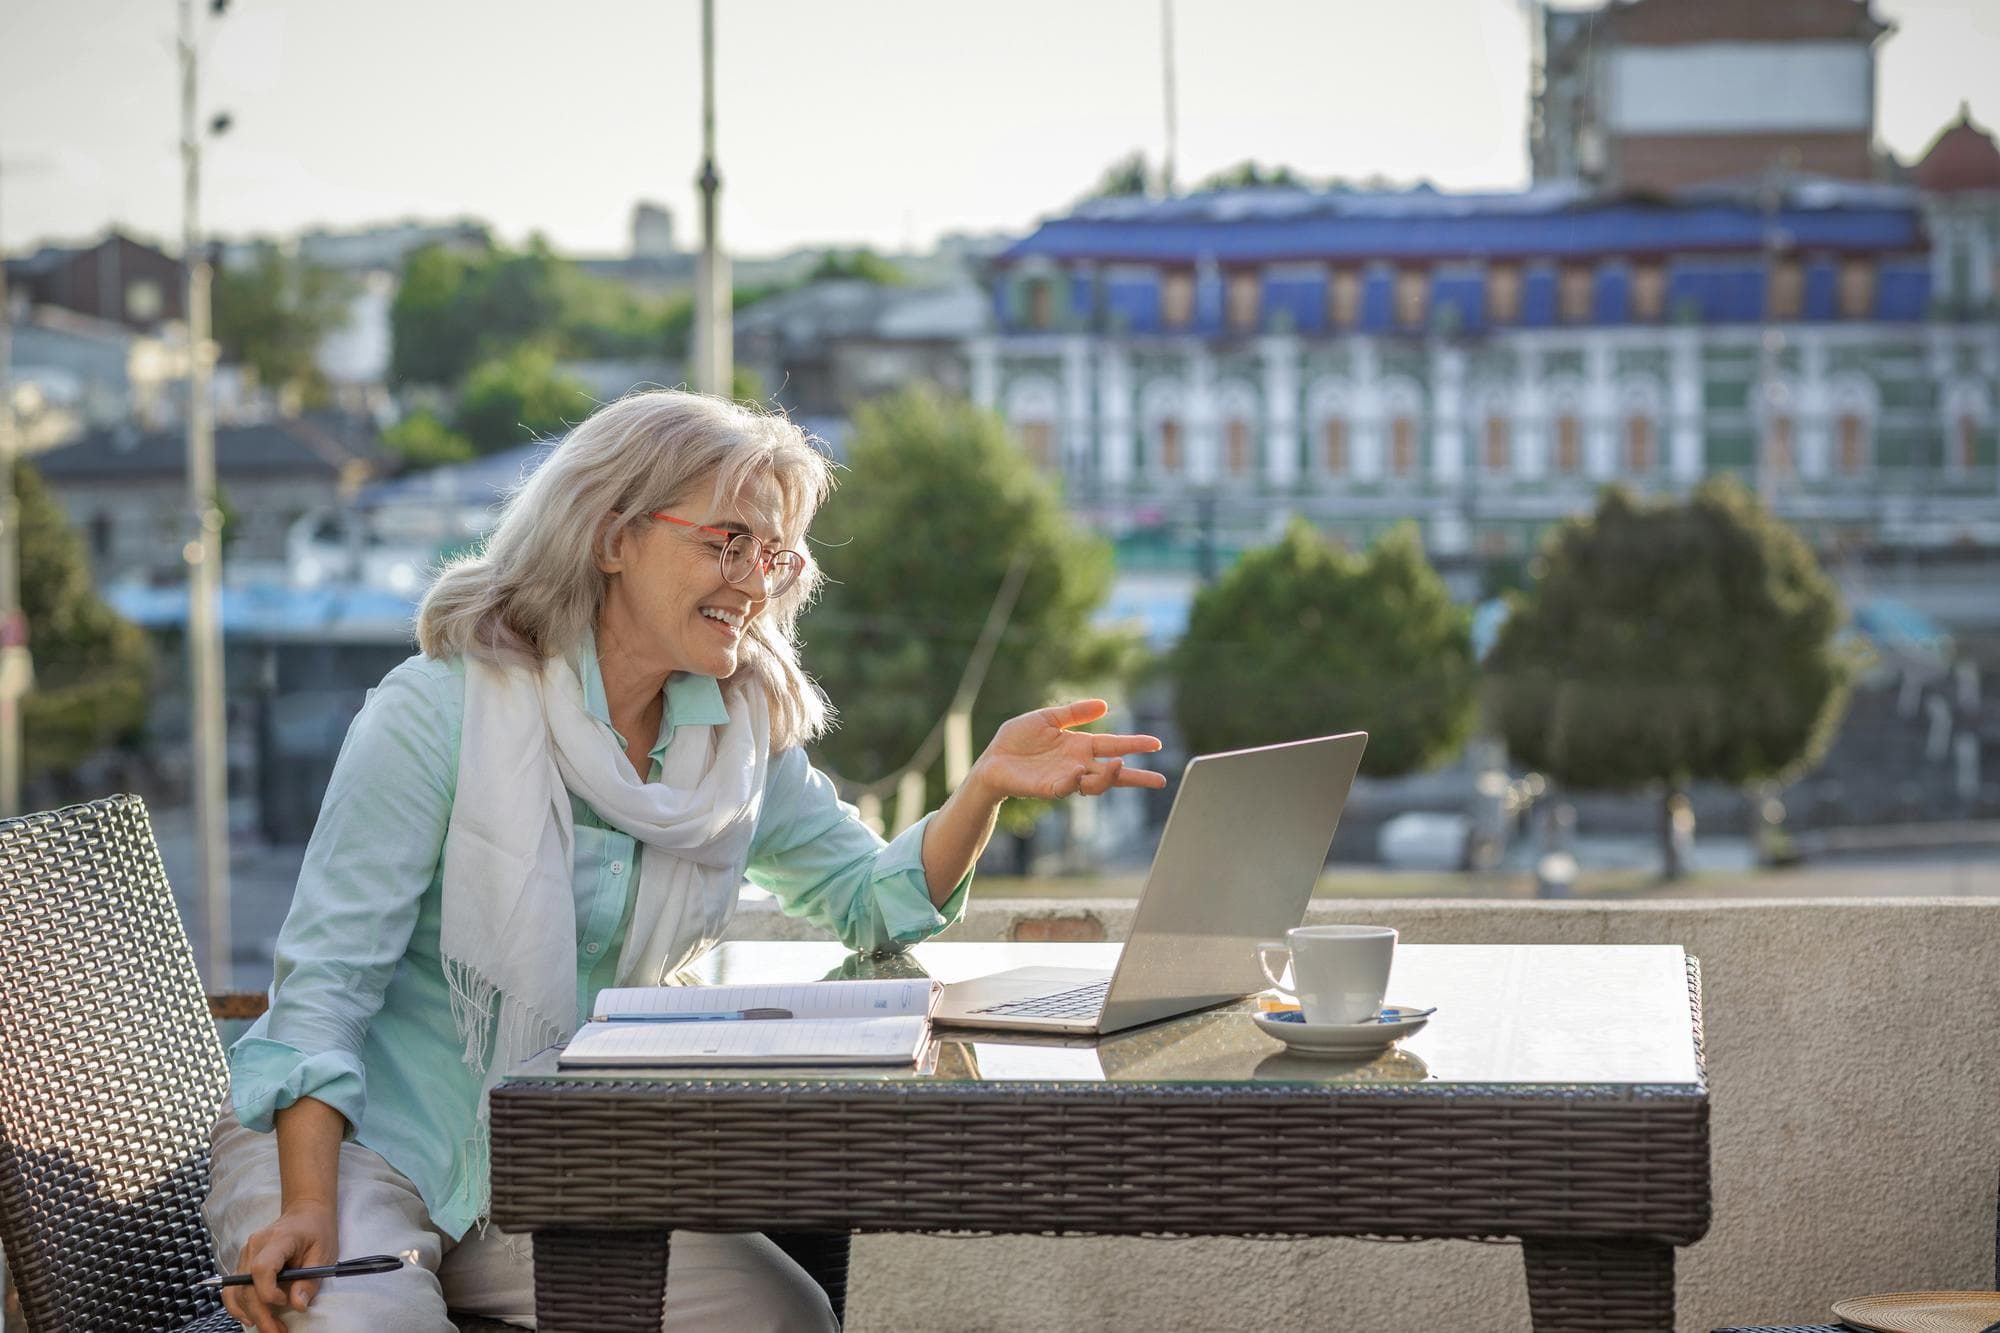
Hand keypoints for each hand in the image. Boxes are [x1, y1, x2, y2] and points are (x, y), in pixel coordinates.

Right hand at [223, 1198, 336, 1331]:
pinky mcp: (242, 1263)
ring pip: (235, 1291)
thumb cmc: (317, 1231)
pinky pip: (233, 1289)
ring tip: (270, 1327)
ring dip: (249, 1314)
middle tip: (278, 1331)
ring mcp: (245, 1254)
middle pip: (246, 1286)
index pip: (261, 1269)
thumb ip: (310, 1280)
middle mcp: (254, 1246)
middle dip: (261, 1314)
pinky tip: (252, 1318)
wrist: (305, 1213)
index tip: (285, 1303)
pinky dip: (239, 1306)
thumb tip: (298, 1306)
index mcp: (277, 1240)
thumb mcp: (323, 1254)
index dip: (269, 1292)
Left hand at [970, 699, 1167, 800]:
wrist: (991, 760)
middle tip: (1159, 780)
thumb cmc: (1017, 740)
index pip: (1113, 746)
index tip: (1156, 744)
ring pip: (1094, 784)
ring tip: (1120, 764)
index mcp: (1079, 747)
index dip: (1134, 745)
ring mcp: (1064, 778)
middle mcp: (1077, 765)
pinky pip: (1065, 787)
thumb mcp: (1047, 718)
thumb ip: (1073, 712)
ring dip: (1108, 777)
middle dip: (1136, 777)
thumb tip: (1104, 705)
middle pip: (1113, 773)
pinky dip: (1074, 781)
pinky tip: (1078, 772)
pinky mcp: (1047, 788)